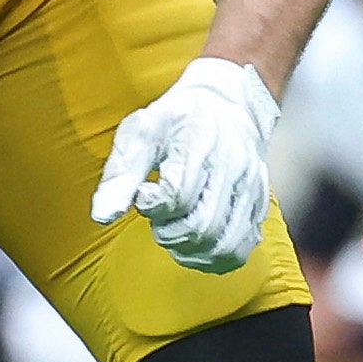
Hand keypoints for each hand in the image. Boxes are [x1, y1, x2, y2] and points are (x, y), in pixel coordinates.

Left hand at [89, 57, 278, 272]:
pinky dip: (212, 258)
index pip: (176, 195)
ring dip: (189, 249)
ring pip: (223, 244)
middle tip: (158, 218)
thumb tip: (103, 216)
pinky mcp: (259, 204)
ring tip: (175, 230)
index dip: (151, 206)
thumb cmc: (176, 120)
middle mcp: (234, 164)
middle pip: (201, 225)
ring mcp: (252, 186)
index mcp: (201, 140)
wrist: (226, 104)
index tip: (144, 195)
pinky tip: (194, 245)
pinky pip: (239, 249)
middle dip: (168, 232)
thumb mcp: (140, 133)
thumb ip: (120, 175)